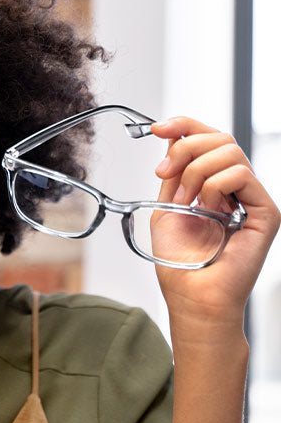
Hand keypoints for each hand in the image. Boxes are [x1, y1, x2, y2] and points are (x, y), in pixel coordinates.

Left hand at [151, 116, 279, 330]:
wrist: (191, 296)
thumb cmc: (180, 263)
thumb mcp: (166, 208)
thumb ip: (173, 174)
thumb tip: (172, 138)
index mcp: (214, 185)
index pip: (209, 139)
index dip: (185, 126)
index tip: (157, 128)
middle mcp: (236, 188)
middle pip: (220, 138)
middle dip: (185, 148)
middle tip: (163, 174)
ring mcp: (252, 198)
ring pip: (230, 151)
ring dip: (196, 172)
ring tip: (185, 202)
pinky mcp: (266, 211)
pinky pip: (241, 174)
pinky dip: (214, 186)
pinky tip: (206, 208)